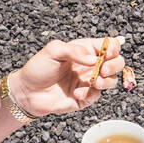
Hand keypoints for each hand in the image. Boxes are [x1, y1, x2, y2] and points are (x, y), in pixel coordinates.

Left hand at [10, 37, 125, 116]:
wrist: (26, 92)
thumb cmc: (38, 68)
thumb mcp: (53, 51)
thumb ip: (75, 51)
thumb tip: (94, 59)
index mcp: (86, 50)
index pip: (110, 45)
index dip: (113, 48)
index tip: (107, 53)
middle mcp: (91, 65)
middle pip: (117, 62)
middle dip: (115, 65)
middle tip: (103, 69)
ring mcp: (89, 82)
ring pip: (111, 80)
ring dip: (107, 81)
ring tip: (94, 82)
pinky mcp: (85, 97)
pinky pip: (97, 96)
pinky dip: (90, 94)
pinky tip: (76, 92)